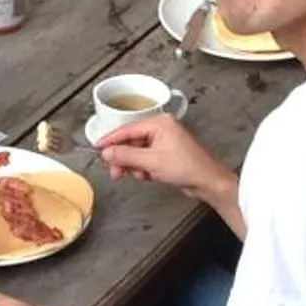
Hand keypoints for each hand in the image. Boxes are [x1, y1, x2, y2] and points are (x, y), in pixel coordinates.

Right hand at [94, 115, 231, 202]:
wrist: (207, 182)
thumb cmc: (188, 168)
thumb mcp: (151, 162)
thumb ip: (126, 156)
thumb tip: (108, 152)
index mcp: (160, 123)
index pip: (127, 129)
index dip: (111, 140)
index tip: (98, 147)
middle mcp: (162, 129)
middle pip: (131, 141)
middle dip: (123, 158)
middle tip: (116, 171)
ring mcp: (165, 141)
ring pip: (138, 152)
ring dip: (134, 165)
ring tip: (139, 175)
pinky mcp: (167, 154)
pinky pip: (146, 159)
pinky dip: (144, 168)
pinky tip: (148, 176)